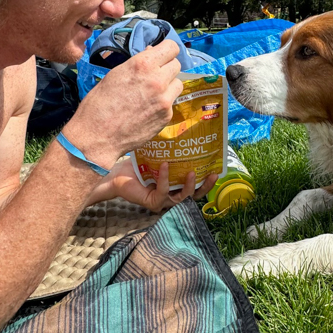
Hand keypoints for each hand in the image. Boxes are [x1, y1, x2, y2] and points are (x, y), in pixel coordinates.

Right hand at [65, 40, 182, 165]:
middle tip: (154, 76)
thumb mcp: (115, 75)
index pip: (171, 47)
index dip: (166, 52)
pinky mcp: (166, 116)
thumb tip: (151, 53)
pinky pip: (171, 103)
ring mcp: (164, 99)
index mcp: (142, 65)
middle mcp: (157, 80)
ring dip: (169, 85)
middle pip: (177, 65)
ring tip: (153, 93)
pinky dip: (163, 104)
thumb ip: (137, 63)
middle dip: (166, 68)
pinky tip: (148, 110)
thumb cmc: (99, 104)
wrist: (97, 136)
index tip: (160, 57)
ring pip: (178, 84)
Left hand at [97, 161, 217, 212]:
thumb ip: (171, 152)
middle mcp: (171, 196)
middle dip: (204, 186)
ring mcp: (163, 202)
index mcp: (175, 187)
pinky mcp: (153, 203)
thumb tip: (183, 129)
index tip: (216, 169)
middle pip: (193, 195)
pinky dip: (165, 178)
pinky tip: (165, 165)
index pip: (195, 187)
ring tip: (191, 171)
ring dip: (188, 185)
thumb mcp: (158, 157)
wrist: (116, 174)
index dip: (207, 181)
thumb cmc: (136, 166)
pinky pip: (164, 191)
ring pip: (181, 197)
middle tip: (212, 174)